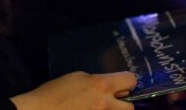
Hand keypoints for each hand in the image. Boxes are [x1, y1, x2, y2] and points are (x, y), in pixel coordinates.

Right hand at [10, 71, 136, 108]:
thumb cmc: (55, 92)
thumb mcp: (77, 77)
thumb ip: (97, 82)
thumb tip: (108, 88)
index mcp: (101, 86)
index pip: (130, 80)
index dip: (126, 82)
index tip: (121, 85)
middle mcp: (105, 105)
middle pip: (130, 107)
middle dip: (122, 105)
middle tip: (111, 103)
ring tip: (97, 109)